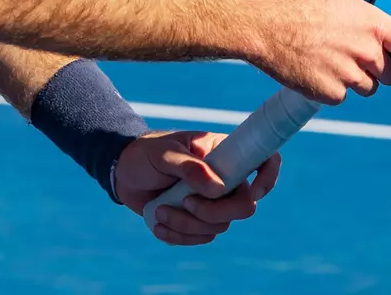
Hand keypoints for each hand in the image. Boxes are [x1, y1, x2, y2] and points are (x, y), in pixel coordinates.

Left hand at [114, 131, 281, 245]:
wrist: (124, 173)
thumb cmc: (145, 154)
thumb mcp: (163, 153)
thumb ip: (189, 167)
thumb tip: (217, 188)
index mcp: (223, 154)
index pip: (262, 160)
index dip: (267, 177)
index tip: (252, 190)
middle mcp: (224, 179)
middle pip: (244, 206)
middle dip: (215, 212)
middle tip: (187, 203)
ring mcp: (212, 201)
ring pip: (219, 226)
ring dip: (188, 224)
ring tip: (160, 211)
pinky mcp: (197, 220)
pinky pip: (201, 238)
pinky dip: (179, 236)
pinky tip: (158, 223)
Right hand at [255, 0, 390, 104]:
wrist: (264, 24)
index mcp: (375, 24)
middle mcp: (367, 52)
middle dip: (379, 69)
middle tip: (354, 55)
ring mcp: (349, 75)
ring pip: (366, 88)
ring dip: (354, 79)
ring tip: (328, 58)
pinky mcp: (330, 93)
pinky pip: (340, 96)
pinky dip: (330, 88)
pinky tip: (313, 68)